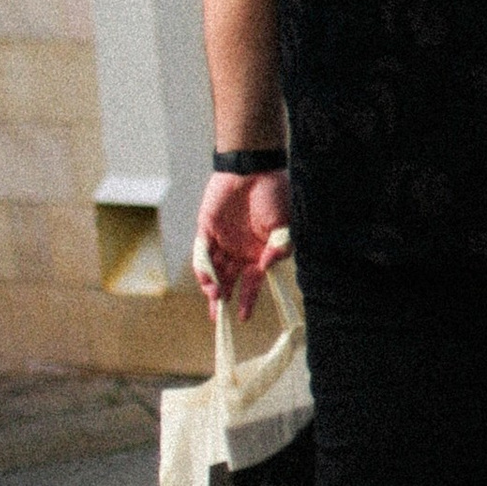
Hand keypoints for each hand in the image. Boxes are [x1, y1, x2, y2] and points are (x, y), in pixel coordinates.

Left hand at [194, 169, 291, 320]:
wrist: (253, 168)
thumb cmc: (274, 195)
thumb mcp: (284, 225)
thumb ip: (279, 248)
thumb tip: (265, 269)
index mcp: (260, 251)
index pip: (253, 281)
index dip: (248, 299)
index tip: (244, 317)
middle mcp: (240, 250)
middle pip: (230, 280)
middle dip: (224, 299)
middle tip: (218, 317)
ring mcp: (223, 241)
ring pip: (214, 271)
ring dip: (213, 287)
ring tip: (215, 298)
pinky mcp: (207, 230)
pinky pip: (202, 254)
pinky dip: (203, 269)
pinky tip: (207, 280)